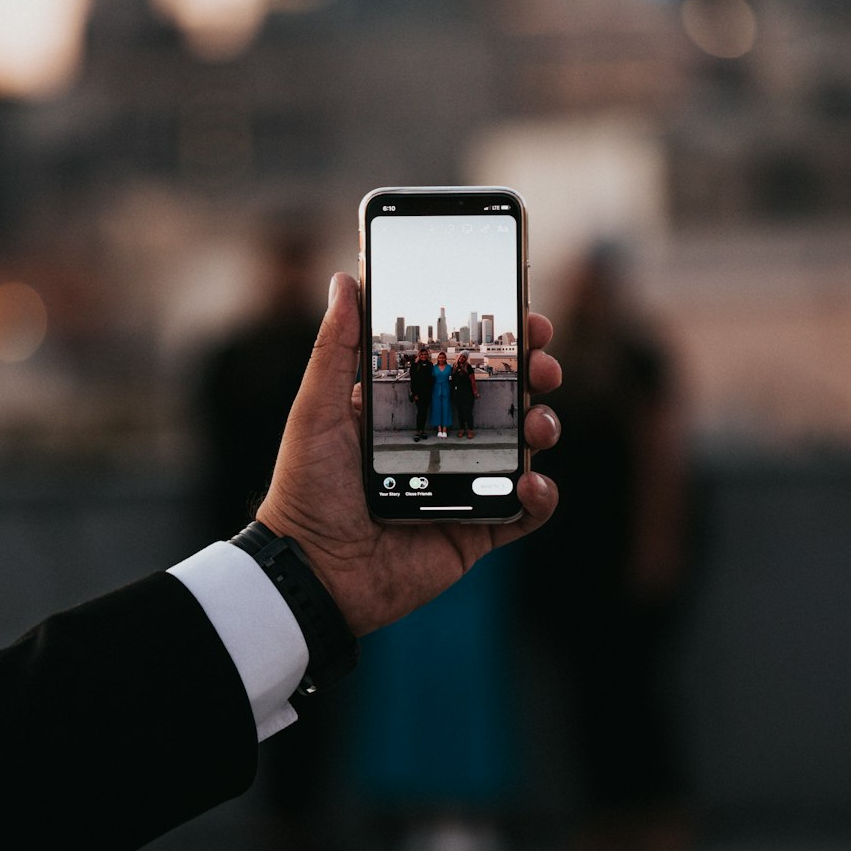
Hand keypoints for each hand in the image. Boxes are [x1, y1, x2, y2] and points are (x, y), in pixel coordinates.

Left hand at [256, 272, 560, 636]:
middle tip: (542, 366)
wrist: (311, 571)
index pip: (467, 362)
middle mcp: (444, 441)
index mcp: (411, 407)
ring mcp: (464, 484)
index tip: (527, 318)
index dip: (503, 339)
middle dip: (535, 374)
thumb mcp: (317, 409)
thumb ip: (336, 347)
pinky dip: (540, 496)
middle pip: (507, 397)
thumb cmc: (306, 488)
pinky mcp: (475, 530)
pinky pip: (524, 512)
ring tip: (537, 424)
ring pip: (525, 447)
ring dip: (544, 427)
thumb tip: (345, 279)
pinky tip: (530, 483)